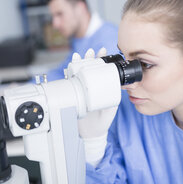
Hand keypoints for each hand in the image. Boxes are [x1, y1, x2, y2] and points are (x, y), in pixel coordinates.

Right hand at [77, 48, 118, 165]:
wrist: (91, 132)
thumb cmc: (103, 119)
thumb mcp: (110, 108)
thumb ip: (112, 99)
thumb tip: (113, 88)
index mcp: (101, 86)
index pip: (101, 69)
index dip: (101, 59)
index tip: (103, 51)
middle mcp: (90, 85)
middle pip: (89, 67)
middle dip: (89, 58)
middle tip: (91, 52)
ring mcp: (81, 89)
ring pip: (78, 72)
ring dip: (78, 62)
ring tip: (79, 56)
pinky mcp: (72, 94)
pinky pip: (69, 81)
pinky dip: (68, 73)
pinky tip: (68, 67)